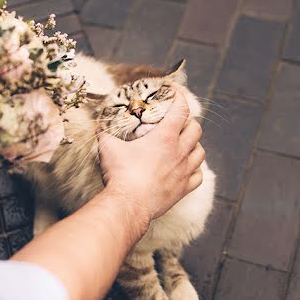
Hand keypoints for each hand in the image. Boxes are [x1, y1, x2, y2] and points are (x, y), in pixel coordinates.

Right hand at [98, 94, 204, 222]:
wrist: (129, 204)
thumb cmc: (120, 175)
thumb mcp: (108, 148)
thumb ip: (105, 134)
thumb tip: (99, 125)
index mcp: (164, 138)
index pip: (181, 110)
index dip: (180, 99)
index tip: (176, 95)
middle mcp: (179, 152)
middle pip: (196, 129)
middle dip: (189, 122)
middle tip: (179, 123)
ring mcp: (184, 171)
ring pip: (200, 152)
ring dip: (194, 145)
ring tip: (185, 145)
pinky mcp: (184, 189)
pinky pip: (199, 176)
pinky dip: (195, 170)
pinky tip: (187, 169)